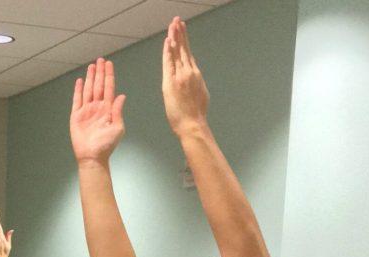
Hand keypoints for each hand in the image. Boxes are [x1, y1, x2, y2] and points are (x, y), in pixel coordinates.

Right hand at [70, 58, 125, 163]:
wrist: (92, 157)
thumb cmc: (107, 145)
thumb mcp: (118, 128)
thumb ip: (118, 111)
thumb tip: (122, 95)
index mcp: (108, 109)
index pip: (109, 88)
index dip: (109, 75)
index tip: (109, 64)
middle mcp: (97, 107)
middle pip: (99, 85)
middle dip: (100, 72)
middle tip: (101, 60)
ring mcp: (87, 110)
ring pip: (88, 89)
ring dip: (90, 77)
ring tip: (92, 66)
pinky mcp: (76, 116)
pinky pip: (77, 100)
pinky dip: (78, 90)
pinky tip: (79, 81)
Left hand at [162, 17, 208, 134]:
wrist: (193, 125)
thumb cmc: (196, 116)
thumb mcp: (201, 95)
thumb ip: (196, 82)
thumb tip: (195, 77)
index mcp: (195, 75)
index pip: (188, 54)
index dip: (184, 42)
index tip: (182, 31)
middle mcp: (189, 72)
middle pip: (183, 49)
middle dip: (180, 34)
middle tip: (177, 20)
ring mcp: (181, 76)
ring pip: (177, 52)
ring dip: (174, 37)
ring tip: (173, 25)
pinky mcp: (172, 82)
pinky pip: (169, 63)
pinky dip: (169, 51)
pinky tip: (168, 40)